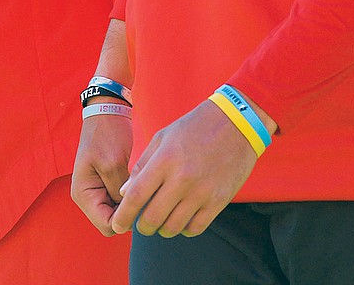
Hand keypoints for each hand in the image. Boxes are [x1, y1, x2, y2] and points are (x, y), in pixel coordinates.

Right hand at [71, 113, 133, 235]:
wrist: (107, 111)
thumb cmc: (107, 133)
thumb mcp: (114, 163)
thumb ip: (120, 193)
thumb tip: (130, 215)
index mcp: (84, 195)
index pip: (107, 226)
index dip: (126, 220)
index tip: (142, 203)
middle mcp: (88, 197)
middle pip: (112, 222)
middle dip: (129, 212)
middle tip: (146, 193)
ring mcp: (97, 191)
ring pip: (118, 212)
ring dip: (131, 203)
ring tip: (145, 186)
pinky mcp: (106, 184)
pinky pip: (120, 201)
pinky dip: (131, 195)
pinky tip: (141, 181)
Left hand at [110, 99, 262, 238]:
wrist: (237, 123)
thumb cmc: (195, 127)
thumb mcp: (164, 137)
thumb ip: (143, 165)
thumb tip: (125, 194)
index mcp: (166, 159)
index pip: (136, 196)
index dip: (123, 216)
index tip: (117, 225)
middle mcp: (182, 178)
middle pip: (152, 218)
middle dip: (142, 226)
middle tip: (142, 222)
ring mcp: (202, 192)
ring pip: (172, 228)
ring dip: (162, 228)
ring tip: (162, 218)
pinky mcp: (218, 201)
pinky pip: (194, 229)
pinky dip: (184, 228)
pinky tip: (182, 217)